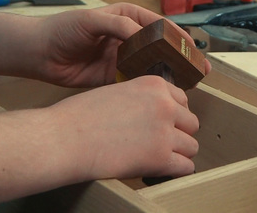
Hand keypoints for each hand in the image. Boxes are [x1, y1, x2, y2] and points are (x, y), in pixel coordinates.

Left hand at [36, 3, 210, 86]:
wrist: (40, 54)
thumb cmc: (63, 30)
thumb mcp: (92, 20)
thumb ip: (119, 25)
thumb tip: (144, 36)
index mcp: (127, 18)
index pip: (160, 26)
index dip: (179, 37)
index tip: (193, 49)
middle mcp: (129, 38)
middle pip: (161, 47)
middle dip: (181, 58)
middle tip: (198, 70)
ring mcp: (124, 58)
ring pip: (153, 65)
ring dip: (170, 74)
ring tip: (188, 85)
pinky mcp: (116, 76)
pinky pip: (137, 81)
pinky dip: (150, 87)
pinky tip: (163, 95)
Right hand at [50, 76, 198, 178]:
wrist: (64, 138)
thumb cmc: (81, 116)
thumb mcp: (118, 92)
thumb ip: (143, 100)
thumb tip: (157, 115)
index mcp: (154, 85)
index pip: (183, 100)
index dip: (174, 115)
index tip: (164, 124)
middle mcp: (165, 105)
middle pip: (191, 123)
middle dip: (178, 134)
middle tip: (160, 142)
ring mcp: (165, 132)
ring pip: (192, 146)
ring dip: (179, 153)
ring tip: (159, 157)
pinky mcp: (160, 158)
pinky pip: (186, 167)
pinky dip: (176, 170)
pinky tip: (162, 169)